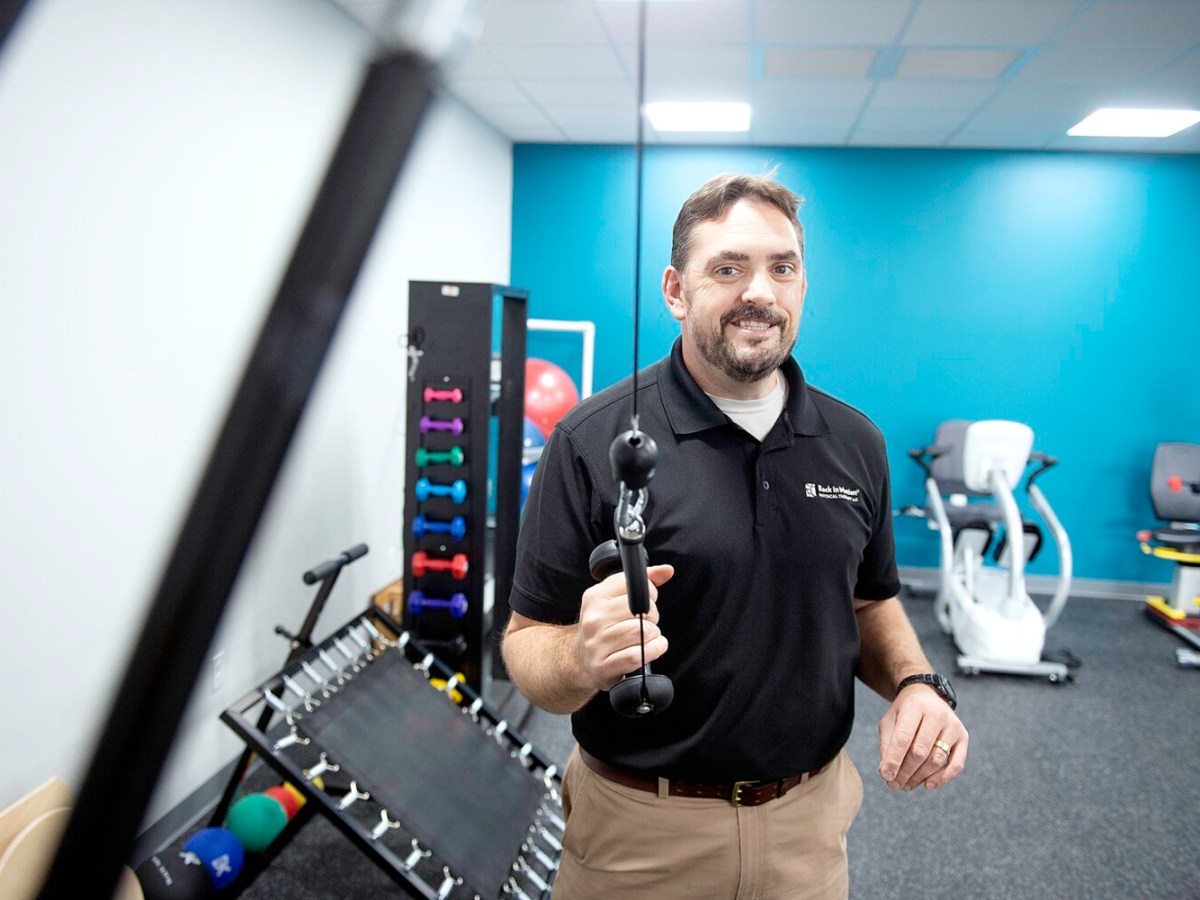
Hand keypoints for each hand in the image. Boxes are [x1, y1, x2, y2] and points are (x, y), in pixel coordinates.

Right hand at [573, 564, 673, 690]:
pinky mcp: (603, 666)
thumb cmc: (604, 627)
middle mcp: (592, 619)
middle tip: (647, 622)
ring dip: (654, 635)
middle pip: (642, 610)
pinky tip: (652, 648)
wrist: (580, 660)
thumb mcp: (615, 599)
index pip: (633, 585)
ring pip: (642, 632)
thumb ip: (643, 583)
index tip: (649, 601)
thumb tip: (667, 570)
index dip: (650, 593)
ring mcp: (596, 644)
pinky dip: (653, 650)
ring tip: (647, 637)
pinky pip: (638, 655)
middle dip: (653, 616)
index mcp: (594, 597)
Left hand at [878, 686, 967, 790]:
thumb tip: (887, 771)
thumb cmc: (905, 712)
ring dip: (920, 777)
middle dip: (905, 771)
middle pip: (920, 751)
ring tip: (905, 786)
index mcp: (915, 706)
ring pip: (937, 759)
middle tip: (894, 785)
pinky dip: (943, 778)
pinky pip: (957, 763)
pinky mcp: (963, 737)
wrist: (927, 696)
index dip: (894, 759)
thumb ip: (887, 744)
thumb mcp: (890, 721)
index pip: (904, 737)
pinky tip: (928, 785)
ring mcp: (953, 726)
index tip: (885, 775)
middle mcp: (938, 714)